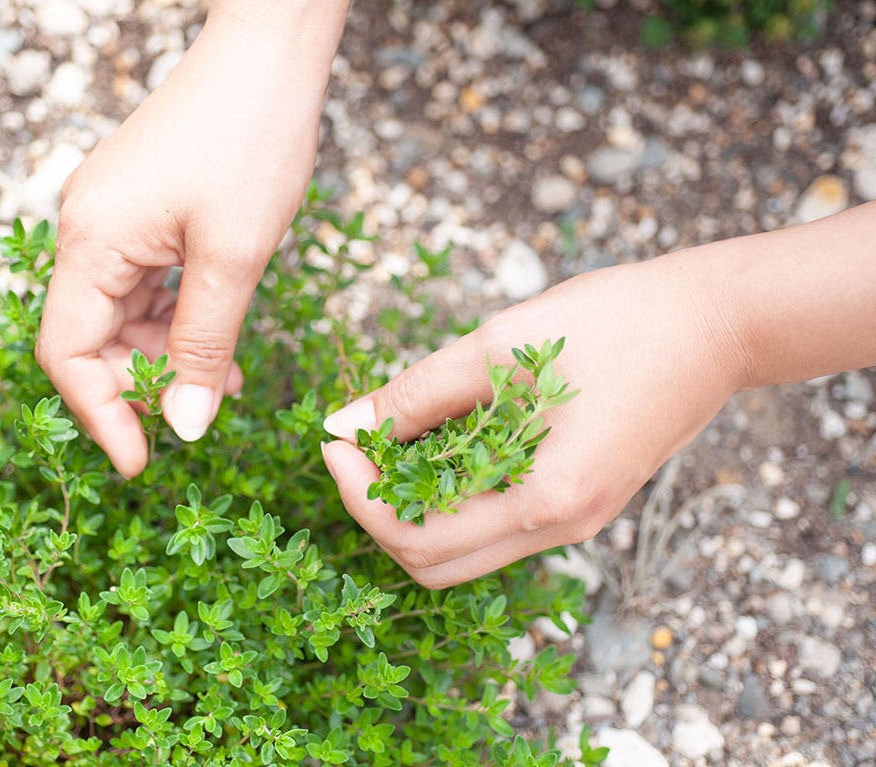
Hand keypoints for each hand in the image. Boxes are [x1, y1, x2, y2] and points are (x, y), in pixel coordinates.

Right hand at [35, 3, 345, 476]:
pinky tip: (216, 334)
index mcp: (92, 241)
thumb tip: (182, 428)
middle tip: (202, 411)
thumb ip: (202, 347)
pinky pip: (142, 283)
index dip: (99, 415)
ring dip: (166, 354)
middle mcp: (86, 229)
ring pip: (120, 314)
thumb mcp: (233, 258)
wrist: (270, 52)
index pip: (67, 353)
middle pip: (89, 337)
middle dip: (142, 384)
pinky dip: (174, 317)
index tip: (142, 464)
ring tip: (225, 377)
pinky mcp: (139, 208)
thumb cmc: (252, 139)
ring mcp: (111, 216)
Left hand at [320, 249, 748, 588]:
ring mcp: (576, 523)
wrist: (717, 323)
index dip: (357, 496)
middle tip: (354, 446)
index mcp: (546, 501)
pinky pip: (497, 522)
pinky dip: (454, 493)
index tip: (333, 441)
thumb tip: (342, 423)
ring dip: (414, 504)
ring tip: (395, 436)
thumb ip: (414, 393)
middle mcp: (562, 531)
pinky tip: (442, 436)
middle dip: (378, 510)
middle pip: (434, 564)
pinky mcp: (582, 503)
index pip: (416, 539)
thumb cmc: (617, 322)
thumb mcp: (500, 347)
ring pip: (464, 549)